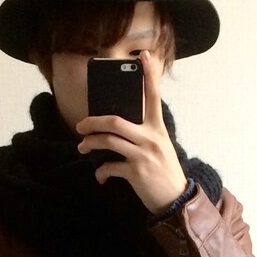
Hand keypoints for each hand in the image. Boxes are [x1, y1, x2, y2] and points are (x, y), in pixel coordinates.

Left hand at [75, 50, 187, 213]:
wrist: (176, 200)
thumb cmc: (164, 171)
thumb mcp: (160, 146)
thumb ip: (144, 133)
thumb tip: (118, 125)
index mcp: (157, 128)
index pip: (153, 97)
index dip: (149, 75)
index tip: (145, 56)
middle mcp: (151, 138)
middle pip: (116, 121)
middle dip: (93, 122)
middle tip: (80, 126)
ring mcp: (143, 155)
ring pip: (109, 142)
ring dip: (91, 144)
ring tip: (83, 147)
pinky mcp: (136, 173)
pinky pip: (110, 167)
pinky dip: (101, 172)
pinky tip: (100, 176)